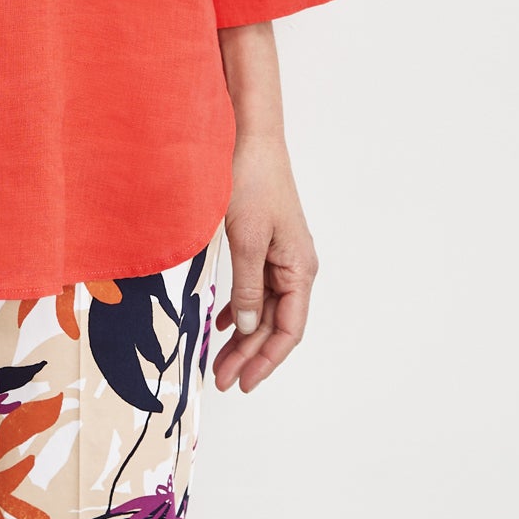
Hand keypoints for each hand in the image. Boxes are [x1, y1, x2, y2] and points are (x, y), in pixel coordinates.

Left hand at [211, 128, 318, 392]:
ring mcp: (280, 255)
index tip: (243, 382)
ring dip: (244, 335)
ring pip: (263, 308)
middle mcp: (295, 266)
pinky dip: (240, 307)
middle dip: (250, 354)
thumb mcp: (247, 238)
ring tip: (219, 360)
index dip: (266, 360)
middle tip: (223, 379)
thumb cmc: (252, 181)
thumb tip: (250, 327)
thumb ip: (248, 285)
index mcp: (299, 269)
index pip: (288, 329)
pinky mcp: (263, 242)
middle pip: (275, 323)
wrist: (250, 136)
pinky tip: (223, 321)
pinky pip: (256, 286)